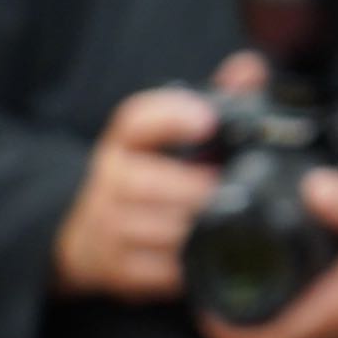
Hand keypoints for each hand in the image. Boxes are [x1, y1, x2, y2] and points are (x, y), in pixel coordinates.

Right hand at [51, 76, 227, 300]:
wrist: (87, 235)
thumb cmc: (150, 176)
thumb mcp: (174, 135)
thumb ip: (217, 98)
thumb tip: (250, 66)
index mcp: (125, 143)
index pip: (135, 121)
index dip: (170, 117)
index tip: (206, 119)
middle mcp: (108, 182)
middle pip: (145, 184)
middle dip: (195, 189)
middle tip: (234, 191)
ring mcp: (106, 227)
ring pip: (153, 229)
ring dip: (196, 227)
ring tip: (229, 222)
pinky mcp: (114, 269)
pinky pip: (155, 271)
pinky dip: (187, 266)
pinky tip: (210, 254)